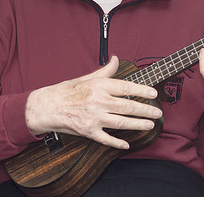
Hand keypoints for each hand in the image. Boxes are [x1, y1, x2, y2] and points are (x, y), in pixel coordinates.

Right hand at [25, 56, 161, 148]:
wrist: (46, 107)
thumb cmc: (66, 91)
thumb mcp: (86, 78)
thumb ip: (105, 71)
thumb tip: (116, 59)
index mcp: (98, 87)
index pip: (126, 87)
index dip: (142, 90)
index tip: (154, 93)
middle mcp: (98, 102)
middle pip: (128, 106)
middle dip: (146, 110)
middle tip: (158, 112)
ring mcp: (94, 118)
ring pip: (121, 123)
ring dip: (138, 125)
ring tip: (149, 125)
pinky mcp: (88, 131)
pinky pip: (106, 139)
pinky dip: (117, 143)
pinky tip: (127, 144)